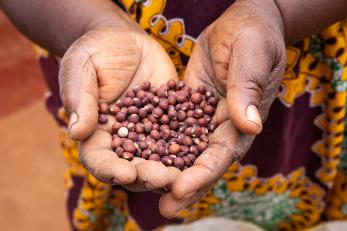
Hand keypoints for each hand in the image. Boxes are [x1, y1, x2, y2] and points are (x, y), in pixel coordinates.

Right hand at [59, 17, 179, 189]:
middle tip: (166, 180)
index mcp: (96, 134)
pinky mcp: (171, 120)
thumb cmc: (96, 52)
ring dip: (173, 170)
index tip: (126, 173)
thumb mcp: (82, 68)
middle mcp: (125, 140)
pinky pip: (181, 136)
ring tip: (187, 175)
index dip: (111, 169)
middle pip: (134, 166)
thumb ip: (80, 98)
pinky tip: (203, 151)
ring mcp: (150, 132)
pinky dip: (191, 146)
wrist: (126, 41)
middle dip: (149, 176)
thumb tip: (76, 132)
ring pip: (160, 158)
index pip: (100, 159)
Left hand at [159, 0, 286, 216]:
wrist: (242, 24)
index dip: (203, 174)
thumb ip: (248, 89)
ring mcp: (203, 117)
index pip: (222, 154)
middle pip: (202, 162)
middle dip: (184, 186)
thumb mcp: (252, 56)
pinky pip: (170, 126)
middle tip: (164, 209)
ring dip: (166, 171)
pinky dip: (155, 141)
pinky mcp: (186, 105)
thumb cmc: (254, 36)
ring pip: (183, 150)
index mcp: (242, 120)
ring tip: (143, 189)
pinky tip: (136, 153)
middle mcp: (222, 126)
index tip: (180, 189)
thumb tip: (250, 126)